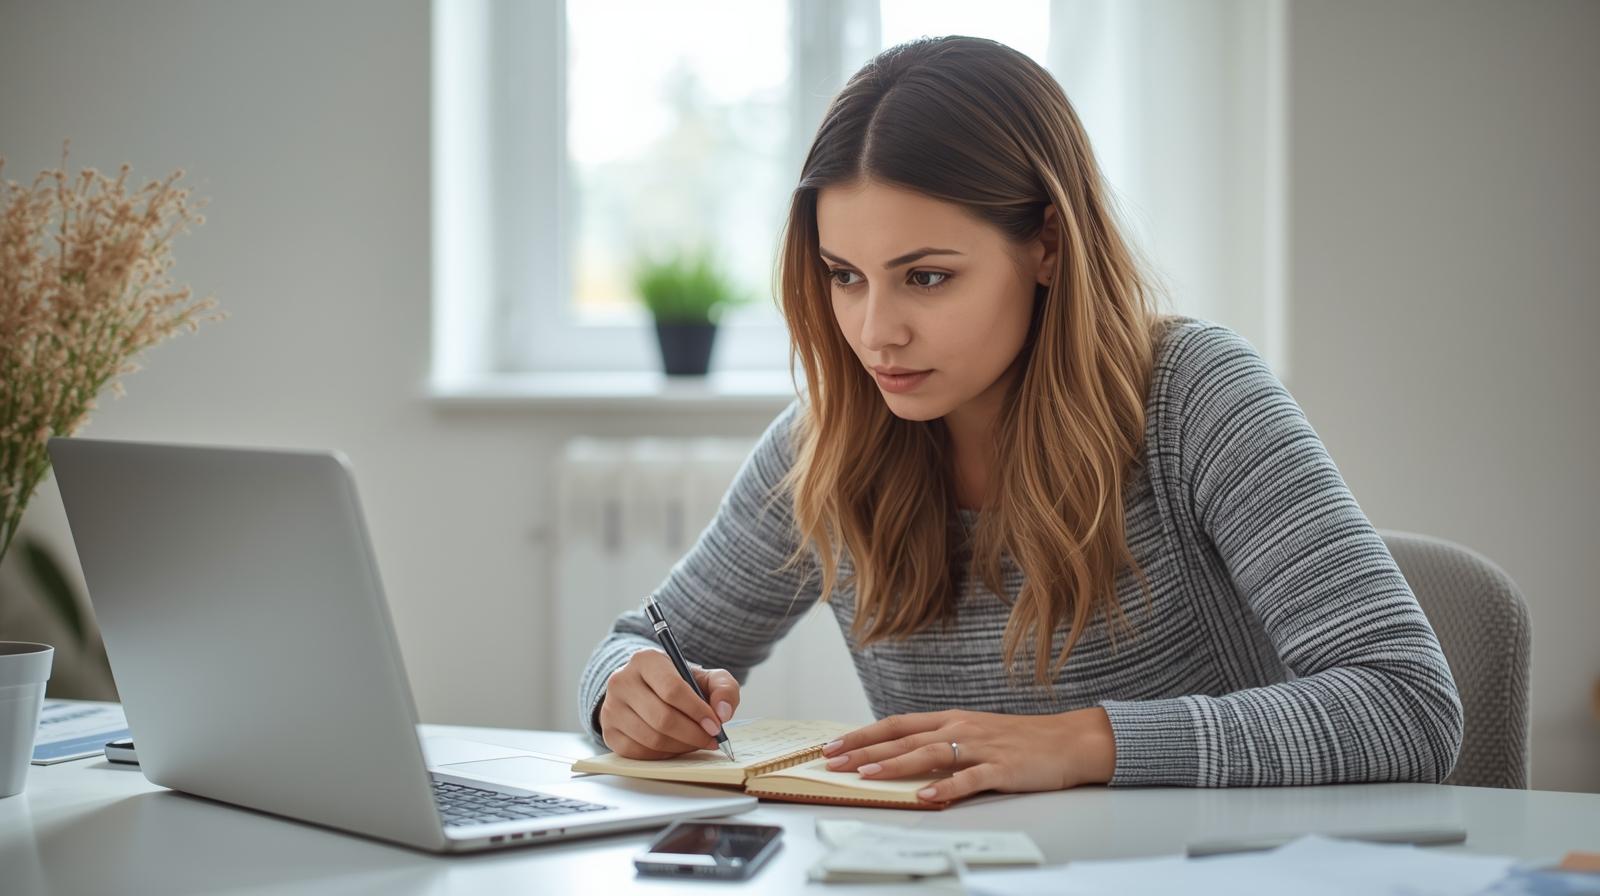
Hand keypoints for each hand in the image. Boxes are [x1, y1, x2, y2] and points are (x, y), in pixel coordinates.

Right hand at [598, 648, 740, 758]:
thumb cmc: (679, 684)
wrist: (647, 690)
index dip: (697, 711)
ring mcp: (611, 708)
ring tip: (696, 742)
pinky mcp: (608, 731)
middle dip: (693, 734)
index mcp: (645, 660)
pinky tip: (676, 746)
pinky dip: (663, 755)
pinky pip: (639, 753)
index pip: (672, 689)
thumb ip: (724, 688)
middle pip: (662, 718)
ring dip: (681, 746)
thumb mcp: (705, 677)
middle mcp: (622, 681)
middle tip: (711, 739)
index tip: (716, 725)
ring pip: (651, 738)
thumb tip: (723, 712)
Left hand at [819, 707, 1116, 802]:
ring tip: (868, 775)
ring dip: (895, 765)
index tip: (833, 746)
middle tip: (833, 762)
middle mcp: (961, 728)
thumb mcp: (974, 733)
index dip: (863, 735)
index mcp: (951, 719)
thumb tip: (900, 757)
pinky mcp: (1002, 769)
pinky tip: (927, 796)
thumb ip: (941, 742)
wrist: (1069, 740)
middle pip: (904, 739)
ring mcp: (981, 747)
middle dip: (865, 751)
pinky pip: (969, 779)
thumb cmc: (1020, 740)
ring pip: (930, 754)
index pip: (896, 725)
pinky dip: (946, 787)